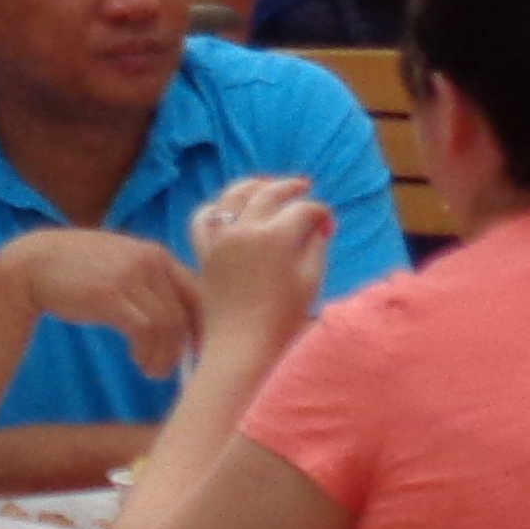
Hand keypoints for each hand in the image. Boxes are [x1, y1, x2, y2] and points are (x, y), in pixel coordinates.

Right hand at [0, 224, 202, 377]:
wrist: (31, 264)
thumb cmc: (77, 270)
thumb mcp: (120, 266)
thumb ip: (151, 283)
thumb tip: (183, 324)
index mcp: (156, 253)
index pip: (198, 293)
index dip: (203, 327)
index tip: (197, 351)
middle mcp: (149, 259)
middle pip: (184, 313)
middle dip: (180, 348)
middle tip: (167, 369)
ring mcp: (130, 275)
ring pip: (168, 325)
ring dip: (163, 356)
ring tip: (150, 369)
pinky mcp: (112, 294)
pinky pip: (146, 330)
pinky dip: (147, 352)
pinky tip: (137, 359)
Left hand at [186, 175, 337, 355]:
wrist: (241, 342)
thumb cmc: (283, 318)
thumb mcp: (311, 281)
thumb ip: (317, 246)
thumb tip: (319, 224)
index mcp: (276, 236)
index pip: (303, 209)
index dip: (320, 212)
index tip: (327, 220)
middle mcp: (244, 228)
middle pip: (269, 192)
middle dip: (290, 187)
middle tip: (304, 185)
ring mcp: (219, 236)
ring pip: (234, 195)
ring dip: (254, 186)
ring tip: (268, 186)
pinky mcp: (202, 248)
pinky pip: (204, 217)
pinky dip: (217, 207)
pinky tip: (229, 208)